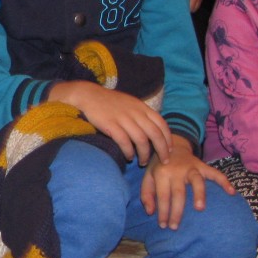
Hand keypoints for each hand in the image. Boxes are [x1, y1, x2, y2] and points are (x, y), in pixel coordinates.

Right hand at [51, 81, 171, 165]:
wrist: (89, 95)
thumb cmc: (110, 101)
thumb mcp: (130, 103)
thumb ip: (142, 114)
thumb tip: (154, 129)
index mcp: (142, 107)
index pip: (162, 124)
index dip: (168, 139)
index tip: (168, 150)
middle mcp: (135, 113)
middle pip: (155, 134)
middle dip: (161, 150)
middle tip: (163, 161)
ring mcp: (123, 119)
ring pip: (141, 140)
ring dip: (145, 154)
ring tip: (143, 162)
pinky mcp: (111, 125)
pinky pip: (125, 142)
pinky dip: (129, 151)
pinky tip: (129, 156)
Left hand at [141, 138, 234, 228]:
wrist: (173, 144)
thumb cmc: (159, 166)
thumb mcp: (148, 177)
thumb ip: (146, 194)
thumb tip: (150, 212)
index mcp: (162, 173)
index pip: (162, 195)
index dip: (163, 211)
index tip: (164, 226)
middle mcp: (177, 170)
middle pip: (179, 193)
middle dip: (177, 211)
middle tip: (175, 227)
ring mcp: (192, 168)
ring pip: (197, 181)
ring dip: (199, 194)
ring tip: (200, 209)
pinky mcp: (203, 166)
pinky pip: (215, 173)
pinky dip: (224, 181)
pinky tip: (231, 192)